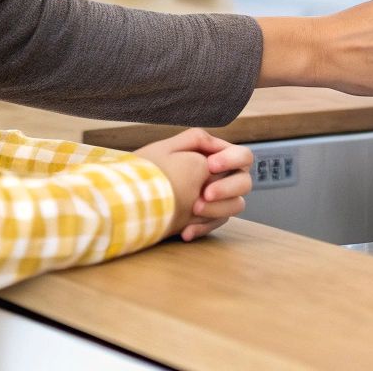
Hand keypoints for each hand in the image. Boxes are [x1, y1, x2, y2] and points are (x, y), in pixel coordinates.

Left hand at [135, 128, 253, 240]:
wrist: (128, 199)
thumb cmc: (147, 171)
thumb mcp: (168, 148)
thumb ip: (197, 140)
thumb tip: (218, 147)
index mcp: (214, 158)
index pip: (242, 157)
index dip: (232, 160)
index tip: (211, 166)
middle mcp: (219, 179)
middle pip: (244, 183)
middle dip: (227, 188)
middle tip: (205, 194)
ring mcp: (214, 200)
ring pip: (235, 206)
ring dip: (217, 209)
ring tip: (193, 211)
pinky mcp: (204, 219)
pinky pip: (215, 225)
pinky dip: (202, 228)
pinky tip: (185, 232)